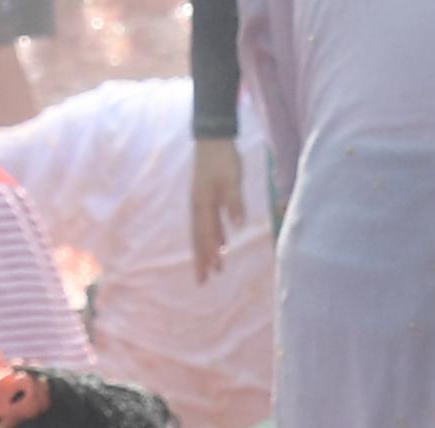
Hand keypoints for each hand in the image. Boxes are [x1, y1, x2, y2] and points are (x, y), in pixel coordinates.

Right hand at [189, 135, 243, 281]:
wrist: (213, 138)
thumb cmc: (224, 158)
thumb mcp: (232, 179)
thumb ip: (234, 202)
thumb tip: (237, 225)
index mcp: (203, 203)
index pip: (205, 235)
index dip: (208, 254)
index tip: (211, 272)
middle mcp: (198, 205)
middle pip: (198, 238)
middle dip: (201, 260)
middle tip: (202, 281)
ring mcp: (200, 202)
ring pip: (202, 232)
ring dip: (207, 251)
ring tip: (213, 270)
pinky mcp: (206, 198)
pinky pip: (208, 222)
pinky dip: (213, 236)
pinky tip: (221, 246)